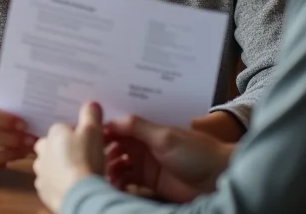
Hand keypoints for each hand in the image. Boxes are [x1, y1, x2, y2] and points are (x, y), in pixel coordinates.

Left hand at [33, 102, 104, 212]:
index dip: (76, 134)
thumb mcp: (93, 130)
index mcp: (54, 133)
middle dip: (61, 149)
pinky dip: (57, 183)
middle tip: (79, 154)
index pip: (63, 128)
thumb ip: (91, 114)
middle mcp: (43, 151)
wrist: (79, 194)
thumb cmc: (85, 158)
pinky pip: (49, 183)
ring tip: (75, 170)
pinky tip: (70, 184)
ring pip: (47, 165)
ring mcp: (41, 172)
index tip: (87, 140)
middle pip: (51, 145)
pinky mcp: (43, 191)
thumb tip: (91, 104)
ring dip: (57, 166)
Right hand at [104, 115, 233, 202]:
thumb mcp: (165, 137)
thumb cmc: (195, 152)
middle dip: (103, 151)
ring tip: (103, 176)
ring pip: (119, 164)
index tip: (87, 137)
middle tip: (91, 161)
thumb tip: (112, 119)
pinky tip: (113, 186)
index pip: (119, 126)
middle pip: (116, 145)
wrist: (218, 177)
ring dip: (109, 169)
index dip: (104, 130)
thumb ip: (139, 127)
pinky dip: (118, 183)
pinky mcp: (149, 182)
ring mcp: (146, 163)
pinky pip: (127, 181)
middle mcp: (144, 144)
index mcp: (148, 128)